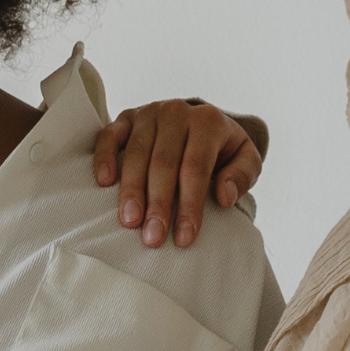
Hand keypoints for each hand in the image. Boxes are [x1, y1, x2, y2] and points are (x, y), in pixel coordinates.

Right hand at [92, 100, 267, 248]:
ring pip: (136, 153)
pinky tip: (104, 182)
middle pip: (164, 163)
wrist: (200, 121)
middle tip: (153, 237)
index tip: (184, 237)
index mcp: (208, 121)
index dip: (190, 204)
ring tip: (129, 222)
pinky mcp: (126, 118)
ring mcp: (148, 113)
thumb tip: (225, 196)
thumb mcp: (245, 158)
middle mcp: (177, 112)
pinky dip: (104, 157)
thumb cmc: (222, 149)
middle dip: (158, 204)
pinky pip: (109, 135)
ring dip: (131, 190)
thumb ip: (243, 175)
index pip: (196, 168)